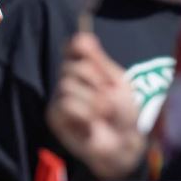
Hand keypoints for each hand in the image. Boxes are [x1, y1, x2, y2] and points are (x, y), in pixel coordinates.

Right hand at [46, 33, 143, 179]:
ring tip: (104, 114)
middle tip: (110, 98)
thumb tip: (82, 36)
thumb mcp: (118, 83)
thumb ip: (98, 61)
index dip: (79, 46)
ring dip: (93, 101)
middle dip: (98, 82)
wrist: (125, 144)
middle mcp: (69, 79)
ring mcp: (60, 97)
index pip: (74, 46)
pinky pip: (64, 104)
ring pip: (67, 85)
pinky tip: (91, 124)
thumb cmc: (124, 113)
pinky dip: (84, 113)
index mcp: (85, 68)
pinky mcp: (55, 116)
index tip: (89, 50)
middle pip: (74, 66)